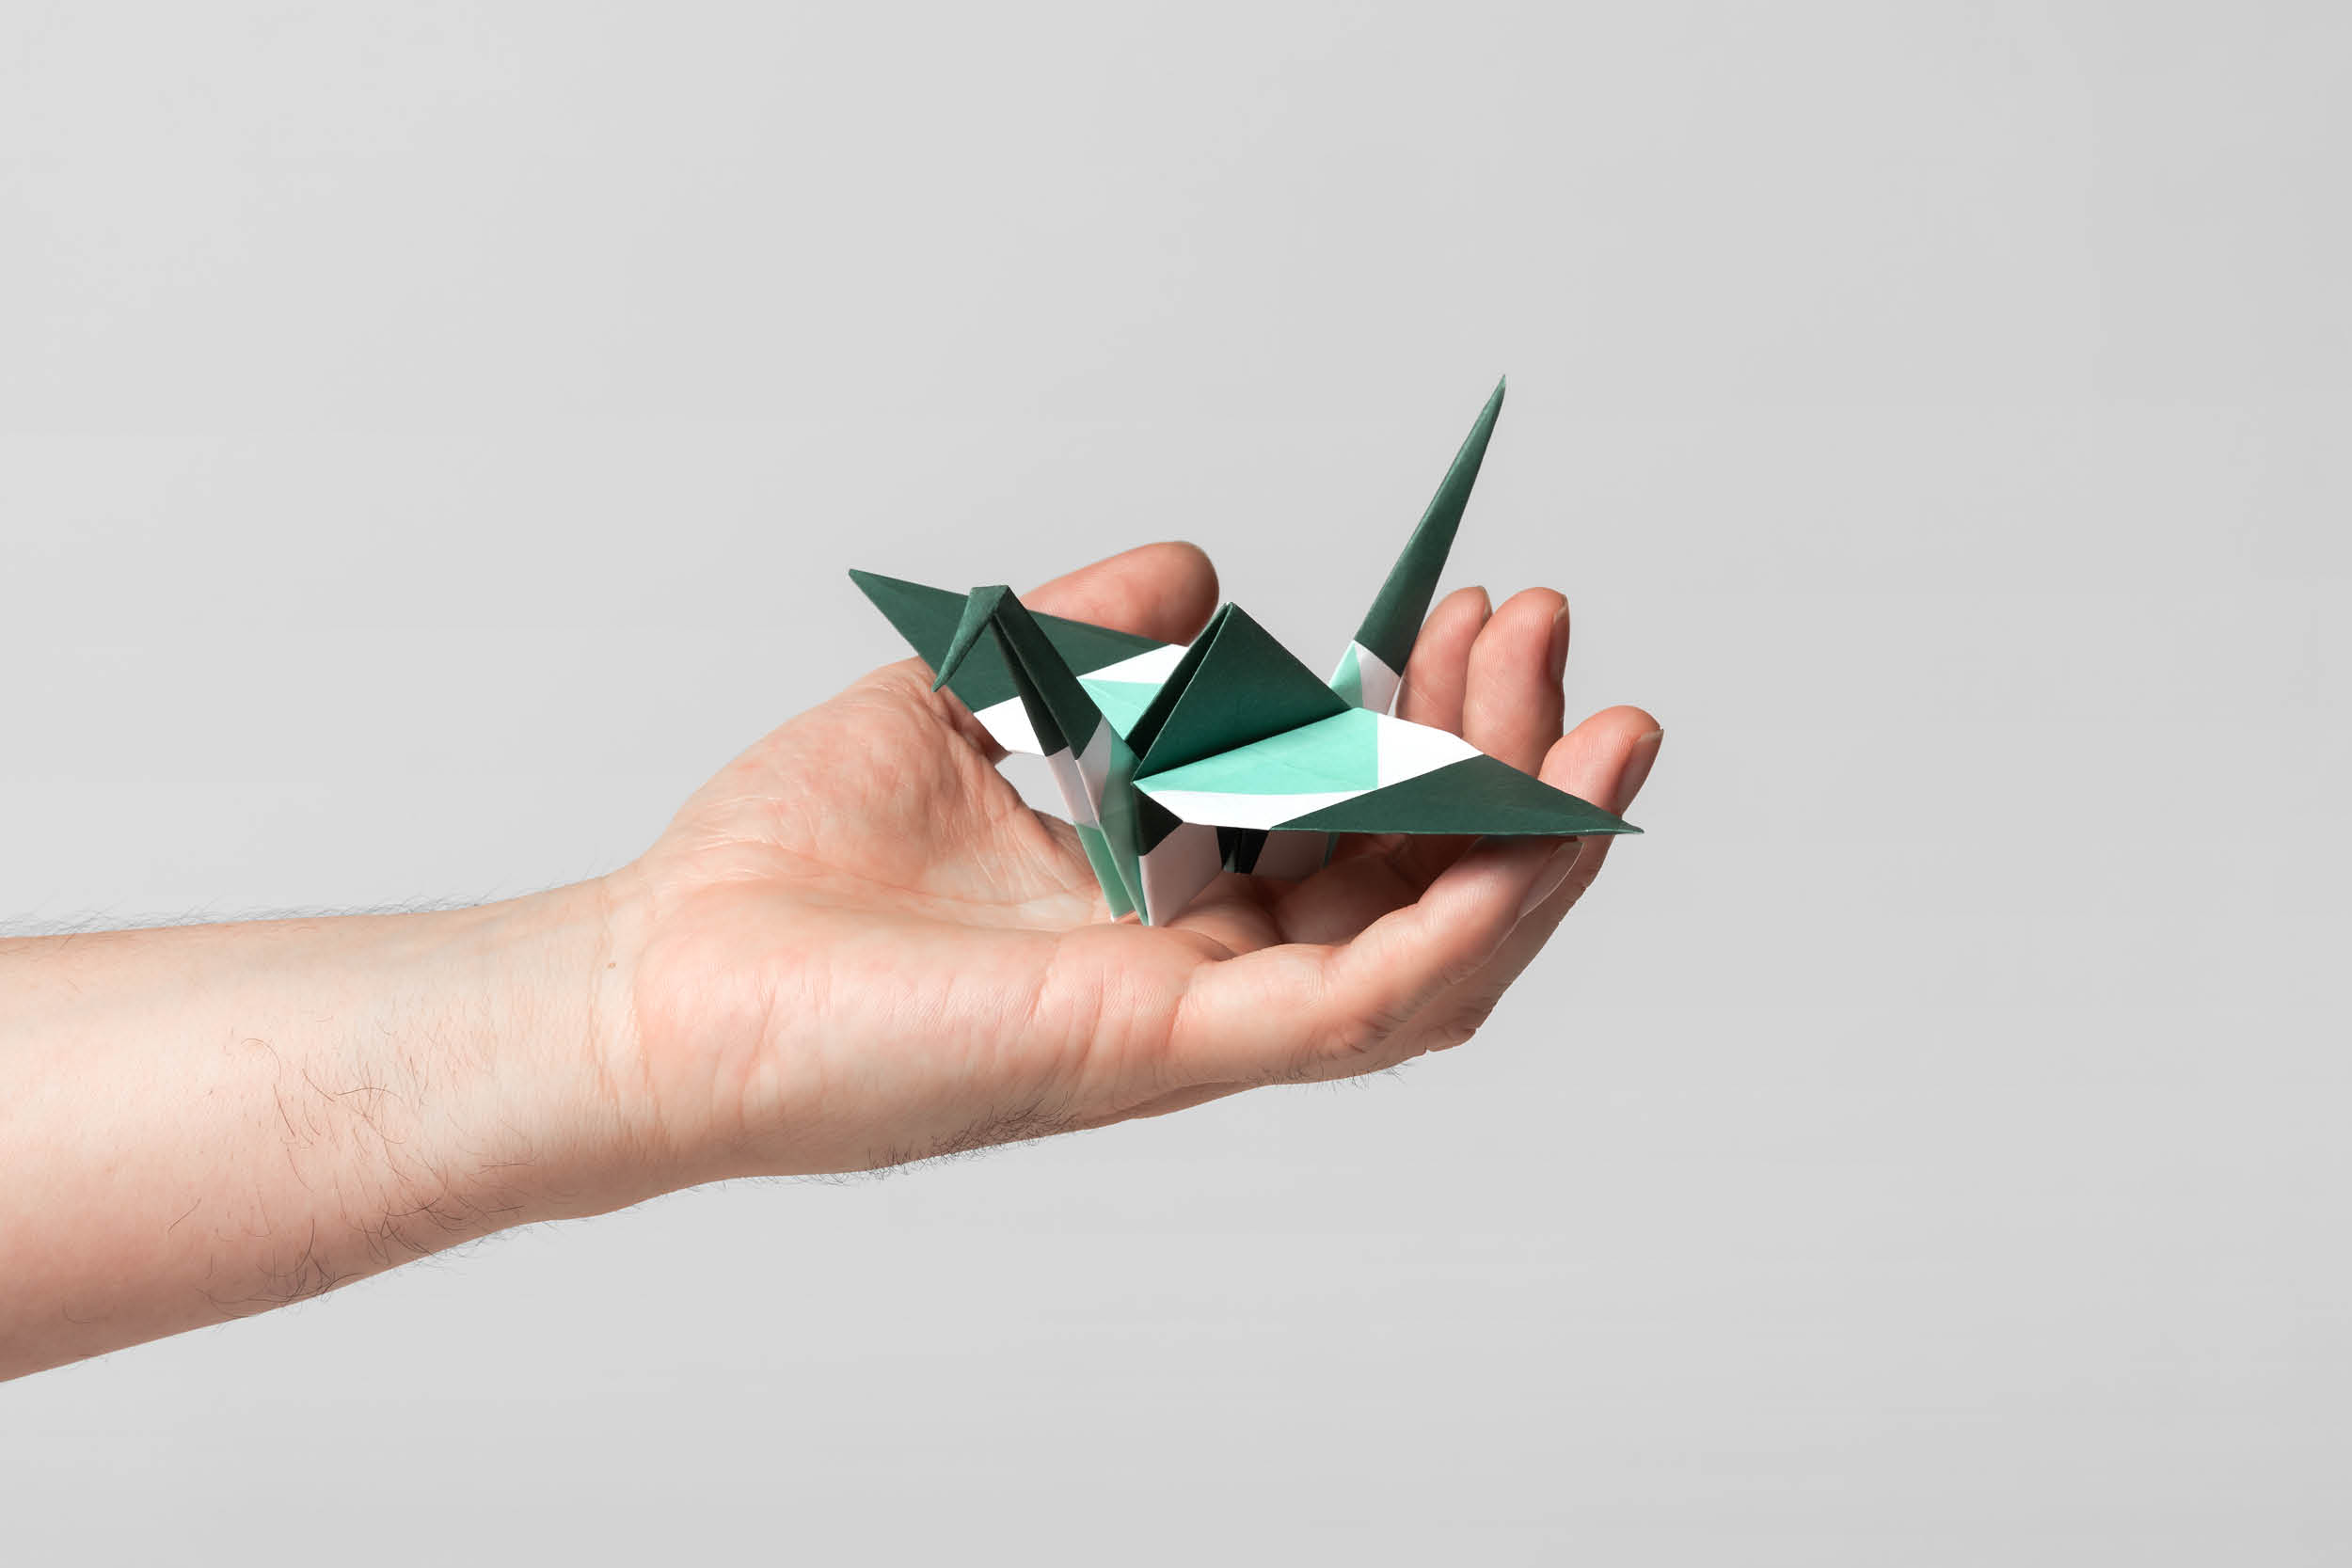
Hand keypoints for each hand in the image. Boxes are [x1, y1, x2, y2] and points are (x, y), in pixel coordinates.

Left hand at [597, 542, 1662, 1184]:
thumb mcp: (968, 695)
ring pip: (1428, 961)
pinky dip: (1460, 930)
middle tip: (1541, 627)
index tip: (1470, 605)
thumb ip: (1093, 635)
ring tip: (1600, 725)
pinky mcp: (1158, 1049)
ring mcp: (1191, 1020)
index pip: (1351, 820)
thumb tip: (1205, 572)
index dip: (1433, 718)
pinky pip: (1356, 1013)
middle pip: (1413, 879)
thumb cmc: (789, 867)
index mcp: (1168, 894)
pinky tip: (1527, 837)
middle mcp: (1202, 966)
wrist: (661, 980)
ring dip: (1528, 843)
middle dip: (1504, 751)